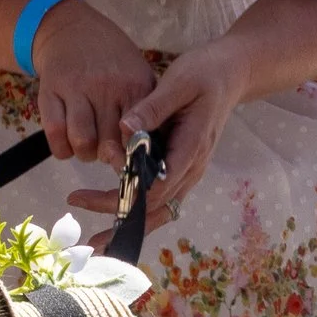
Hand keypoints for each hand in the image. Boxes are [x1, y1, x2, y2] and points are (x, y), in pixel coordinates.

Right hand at [30, 0, 156, 168]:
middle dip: (107, 155)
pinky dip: (62, 148)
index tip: (128, 155)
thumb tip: (144, 154)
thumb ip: (144, 112)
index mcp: (133, 85)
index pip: (136, 134)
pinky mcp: (50, 91)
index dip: (132, 154)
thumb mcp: (139, 76)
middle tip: (106, 148)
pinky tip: (68, 143)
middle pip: (108, 144)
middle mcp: (105, 86)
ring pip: (82, 142)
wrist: (73, 29)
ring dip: (85, 153)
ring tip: (88, 145)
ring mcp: (76, 88)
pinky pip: (55, 133)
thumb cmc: (113, 61)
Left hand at [63, 39, 247, 225]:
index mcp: (190, 149)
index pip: (156, 187)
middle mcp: (191, 168)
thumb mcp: (178, 82)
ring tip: (98, 242)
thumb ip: (152, 107)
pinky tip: (115, 219)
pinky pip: (160, 200)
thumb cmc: (205, 74)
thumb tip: (124, 128)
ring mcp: (188, 172)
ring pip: (159, 212)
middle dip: (120, 223)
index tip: (87, 196)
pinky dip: (138, 213)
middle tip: (88, 240)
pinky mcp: (181, 169)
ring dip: (129, 227)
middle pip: (155, 209)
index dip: (123, 197)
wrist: (230, 74)